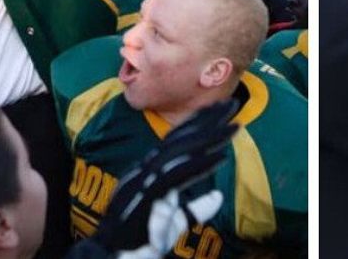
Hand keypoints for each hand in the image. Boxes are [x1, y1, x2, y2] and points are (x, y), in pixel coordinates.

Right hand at [90, 98, 238, 253]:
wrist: (112, 254)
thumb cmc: (139, 239)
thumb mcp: (173, 221)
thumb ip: (196, 208)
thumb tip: (218, 196)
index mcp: (148, 170)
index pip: (176, 140)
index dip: (198, 122)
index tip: (220, 110)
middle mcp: (146, 168)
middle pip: (181, 137)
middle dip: (208, 119)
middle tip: (231, 103)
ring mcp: (146, 179)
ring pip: (183, 151)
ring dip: (211, 136)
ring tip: (235, 124)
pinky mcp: (148, 194)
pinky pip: (179, 175)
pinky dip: (201, 166)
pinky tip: (221, 157)